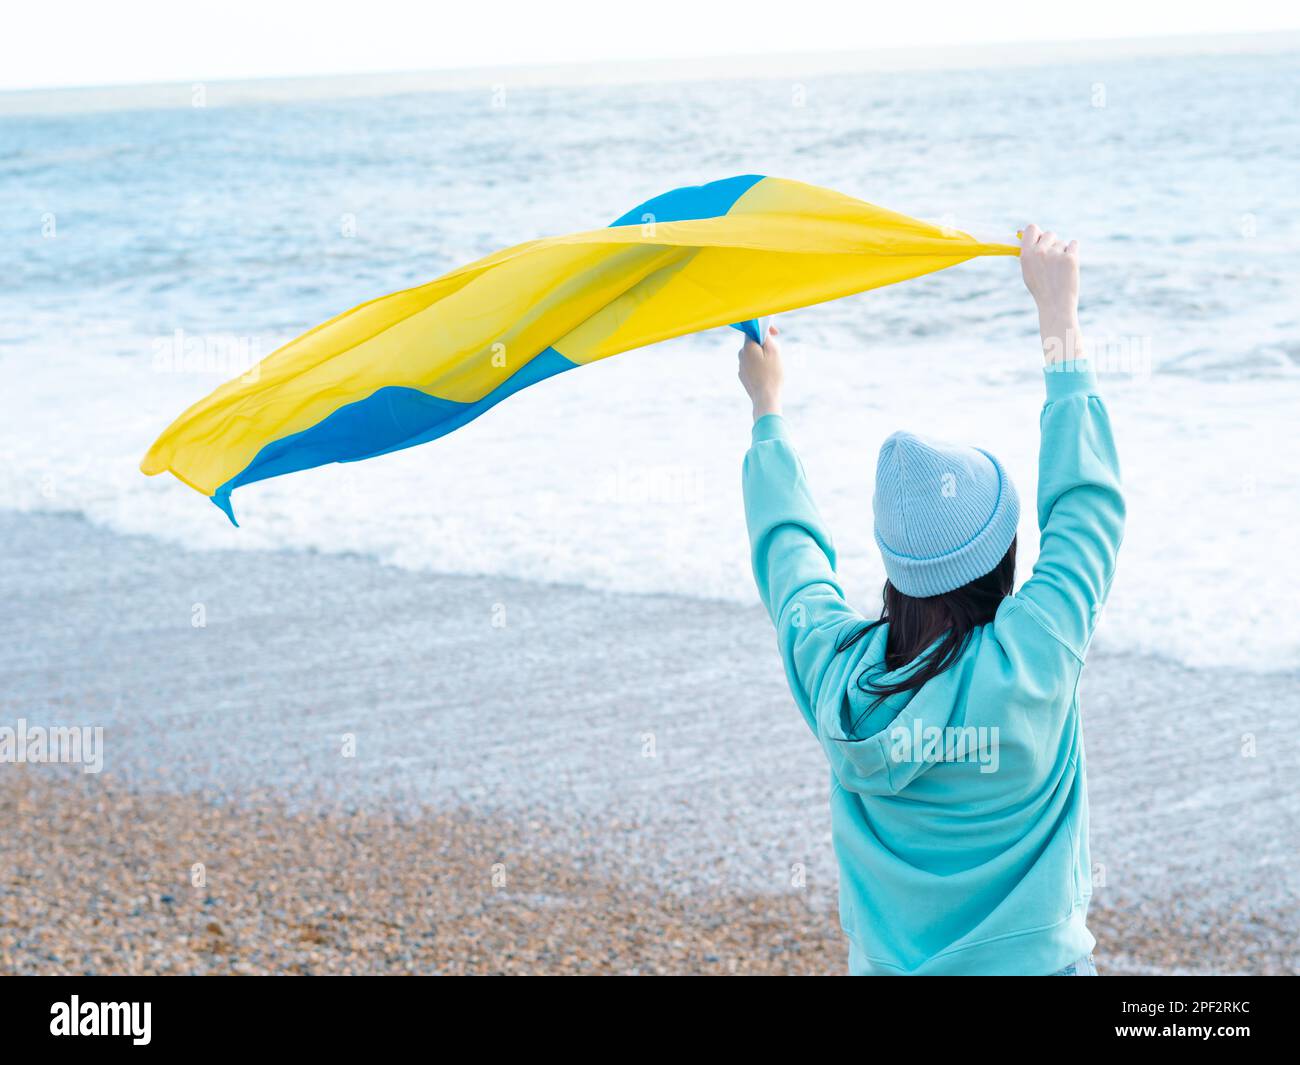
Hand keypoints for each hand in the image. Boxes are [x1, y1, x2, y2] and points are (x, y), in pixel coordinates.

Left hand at [738, 324, 782, 420]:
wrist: (765, 398)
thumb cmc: (772, 374)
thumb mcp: (774, 351)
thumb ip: (767, 337)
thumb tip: (762, 330)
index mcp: (747, 347)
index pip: (753, 329)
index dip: (765, 329)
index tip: (776, 333)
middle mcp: (741, 355)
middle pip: (754, 343)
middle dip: (765, 345)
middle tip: (776, 354)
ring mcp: (741, 366)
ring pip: (753, 355)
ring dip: (763, 356)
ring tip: (772, 367)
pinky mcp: (743, 376)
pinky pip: (752, 366)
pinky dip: (759, 366)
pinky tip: (767, 375)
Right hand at [1020, 225, 1082, 362]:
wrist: (1055, 305)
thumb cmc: (1041, 289)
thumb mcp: (1028, 271)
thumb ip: (1028, 252)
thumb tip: (1022, 232)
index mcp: (1026, 255)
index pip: (1032, 228)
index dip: (1037, 233)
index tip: (1040, 240)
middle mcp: (1040, 252)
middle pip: (1049, 234)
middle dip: (1052, 243)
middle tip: (1053, 260)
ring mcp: (1055, 254)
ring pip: (1062, 242)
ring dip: (1063, 252)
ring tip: (1059, 270)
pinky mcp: (1070, 258)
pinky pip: (1074, 244)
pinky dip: (1073, 252)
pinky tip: (1068, 266)